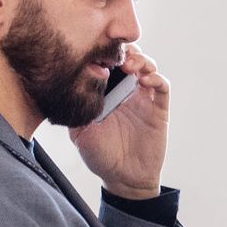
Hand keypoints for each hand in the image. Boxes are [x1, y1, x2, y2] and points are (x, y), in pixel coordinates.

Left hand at [69, 45, 168, 199]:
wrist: (123, 178)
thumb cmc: (101, 156)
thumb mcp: (79, 132)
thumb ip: (75, 110)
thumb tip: (63, 88)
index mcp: (106, 92)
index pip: (108, 62)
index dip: (104, 51)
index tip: (95, 48)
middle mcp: (126, 90)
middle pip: (130, 57)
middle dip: (124, 49)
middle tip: (115, 53)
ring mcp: (143, 98)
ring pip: (148, 66)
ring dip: (141, 60)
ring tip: (131, 64)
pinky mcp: (158, 108)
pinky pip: (162, 86)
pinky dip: (156, 78)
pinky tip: (145, 81)